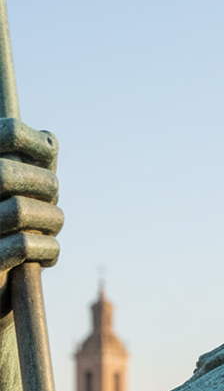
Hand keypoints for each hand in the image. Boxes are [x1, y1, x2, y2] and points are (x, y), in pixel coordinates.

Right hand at [0, 119, 61, 316]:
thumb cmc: (5, 233)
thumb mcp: (17, 194)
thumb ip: (27, 164)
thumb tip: (49, 140)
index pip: (8, 133)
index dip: (33, 141)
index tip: (48, 152)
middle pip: (11, 173)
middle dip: (46, 186)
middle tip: (48, 201)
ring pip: (22, 209)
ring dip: (51, 221)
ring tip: (49, 230)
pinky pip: (25, 244)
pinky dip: (47, 251)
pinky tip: (45, 258)